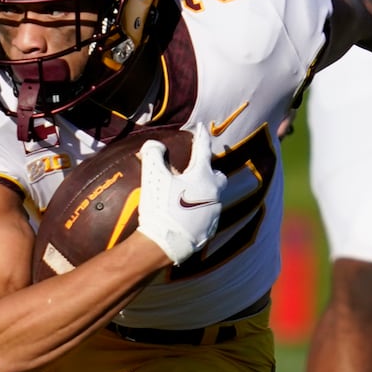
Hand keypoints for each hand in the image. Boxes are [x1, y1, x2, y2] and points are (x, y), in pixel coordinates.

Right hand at [136, 123, 225, 264]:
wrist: (165, 243)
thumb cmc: (160, 208)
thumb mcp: (153, 176)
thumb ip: (154, 154)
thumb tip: (155, 145)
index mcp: (202, 177)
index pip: (203, 150)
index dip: (201, 136)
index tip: (201, 127)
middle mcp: (214, 193)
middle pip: (218, 176)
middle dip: (210, 171)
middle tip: (196, 171)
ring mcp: (214, 212)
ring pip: (214, 197)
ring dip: (204, 193)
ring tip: (189, 194)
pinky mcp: (210, 229)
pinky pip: (208, 215)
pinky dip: (200, 210)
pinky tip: (188, 215)